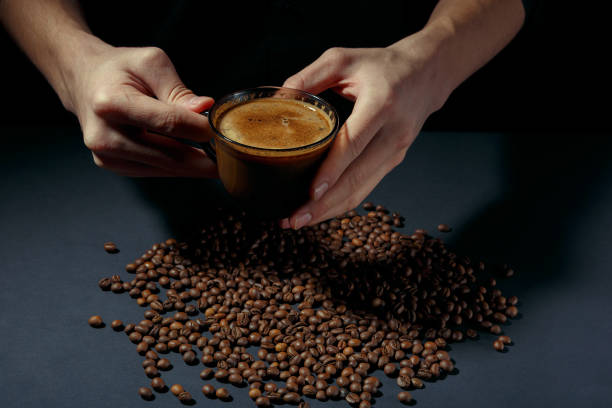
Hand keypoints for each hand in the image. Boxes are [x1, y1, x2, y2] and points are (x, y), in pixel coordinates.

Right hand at [63, 45, 215, 176]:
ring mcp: (106, 156)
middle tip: (233, 158)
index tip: (224, 132)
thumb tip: (205, 111)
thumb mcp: (150, 63)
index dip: (200, 130)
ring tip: (221, 160)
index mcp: (110, 104)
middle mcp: (104, 135)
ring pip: (166, 168)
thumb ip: (178, 90)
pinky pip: (156, 171)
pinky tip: (196, 159)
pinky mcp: (113, 166)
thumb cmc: (120, 70)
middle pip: (169, 154)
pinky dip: (179, 167)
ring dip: (196, 166)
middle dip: (205, 158)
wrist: (83, 80)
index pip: (167, 123)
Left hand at [280, 40, 448, 228]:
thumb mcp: (344, 59)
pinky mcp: (394, 161)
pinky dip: (342, 203)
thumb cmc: (382, 66)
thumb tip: (278, 100)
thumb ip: (309, 77)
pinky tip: (320, 211)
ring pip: (362, 190)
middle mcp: (393, 134)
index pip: (354, 143)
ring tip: (299, 222)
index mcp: (381, 105)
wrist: (426, 74)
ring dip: (330, 210)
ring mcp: (396, 152)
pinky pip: (366, 188)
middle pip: (357, 178)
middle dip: (324, 204)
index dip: (332, 170)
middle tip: (293, 219)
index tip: (311, 192)